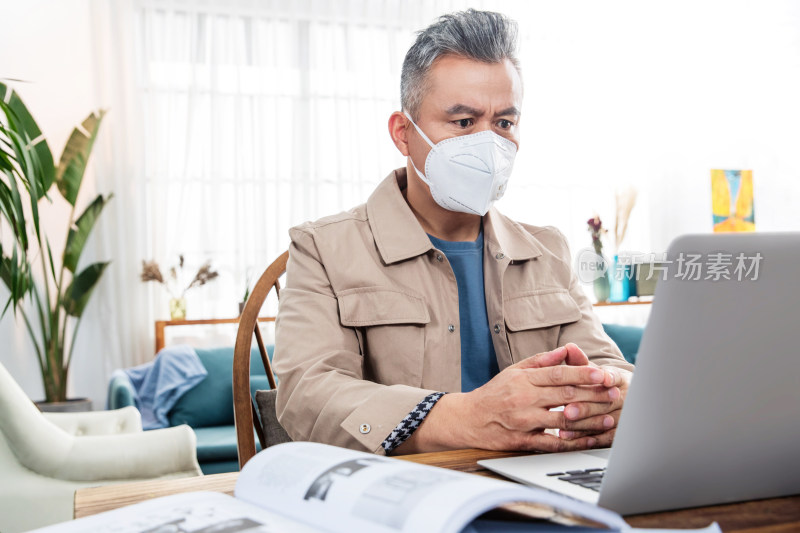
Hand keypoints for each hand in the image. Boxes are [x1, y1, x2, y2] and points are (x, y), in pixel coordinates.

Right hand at [395, 346, 619, 453]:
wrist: (468, 419)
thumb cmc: (494, 393)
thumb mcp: (514, 370)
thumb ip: (541, 361)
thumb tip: (565, 351)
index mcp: (524, 379)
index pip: (558, 374)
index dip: (582, 374)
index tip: (601, 374)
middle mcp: (525, 399)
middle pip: (565, 395)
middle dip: (593, 394)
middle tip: (614, 393)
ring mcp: (525, 421)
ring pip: (563, 420)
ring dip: (589, 419)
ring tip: (609, 418)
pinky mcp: (523, 441)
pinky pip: (553, 442)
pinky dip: (573, 442)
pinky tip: (589, 440)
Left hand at [556, 344, 631, 446]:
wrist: (623, 398)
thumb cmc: (600, 382)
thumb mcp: (592, 370)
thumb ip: (579, 361)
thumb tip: (569, 347)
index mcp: (620, 379)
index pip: (615, 378)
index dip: (609, 378)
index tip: (602, 379)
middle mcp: (624, 398)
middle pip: (606, 403)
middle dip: (586, 407)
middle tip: (567, 411)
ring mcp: (623, 416)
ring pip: (604, 422)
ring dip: (584, 426)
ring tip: (564, 428)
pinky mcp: (619, 432)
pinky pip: (604, 438)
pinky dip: (587, 439)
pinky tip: (571, 439)